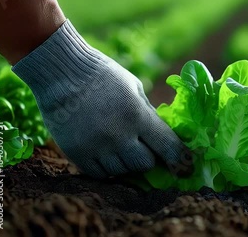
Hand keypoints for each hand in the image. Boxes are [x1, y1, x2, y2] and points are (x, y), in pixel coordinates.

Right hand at [12, 20, 192, 177]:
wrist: (62, 72)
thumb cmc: (104, 76)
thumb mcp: (135, 88)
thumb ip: (149, 115)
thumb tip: (164, 139)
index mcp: (137, 115)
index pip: (168, 147)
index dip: (180, 161)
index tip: (186, 169)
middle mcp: (118, 135)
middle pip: (145, 165)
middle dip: (148, 157)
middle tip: (141, 146)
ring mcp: (96, 147)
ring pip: (123, 171)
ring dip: (126, 162)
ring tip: (118, 142)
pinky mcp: (77, 154)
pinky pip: (100, 174)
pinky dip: (107, 167)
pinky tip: (104, 150)